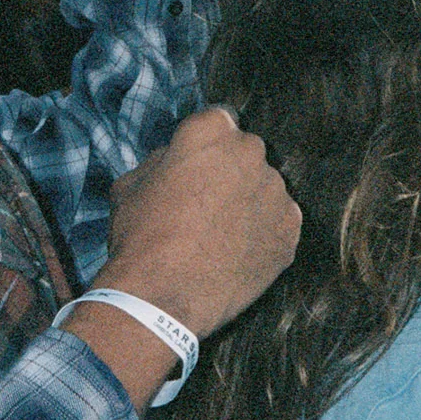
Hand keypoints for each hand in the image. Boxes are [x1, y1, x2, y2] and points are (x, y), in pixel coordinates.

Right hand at [91, 106, 300, 336]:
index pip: (218, 121)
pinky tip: (237, 253)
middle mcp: (250, 153)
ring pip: (264, 188)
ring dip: (248, 203)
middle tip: (206, 203)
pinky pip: (279, 223)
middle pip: (245, 153)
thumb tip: (177, 160)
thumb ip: (163, 160)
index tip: (196, 164)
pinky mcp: (290, 231)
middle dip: (230, 171)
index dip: (204, 145)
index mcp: (210, 130)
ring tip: (220, 235)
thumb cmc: (140, 237)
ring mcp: (275, 193)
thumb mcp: (130, 183)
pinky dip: (263, 233)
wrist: (163, 298)